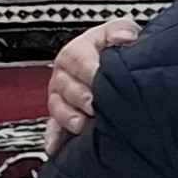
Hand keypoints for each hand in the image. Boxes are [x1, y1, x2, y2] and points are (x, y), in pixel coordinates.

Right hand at [42, 18, 136, 155]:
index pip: (77, 58)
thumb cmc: (121, 47)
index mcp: (77, 51)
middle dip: (79, 96)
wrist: (123, 63)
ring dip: (67, 117)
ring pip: (57, 106)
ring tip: (81, 125)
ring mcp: (62, 96)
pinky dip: (55, 137)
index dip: (88, 69)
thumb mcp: (123, 32)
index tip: (99, 78)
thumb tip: (124, 38)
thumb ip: (123, 31)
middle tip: (93, 105)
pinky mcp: (64, 115)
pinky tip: (56, 146)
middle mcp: (65, 74)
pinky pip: (54, 127)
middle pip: (64, 84)